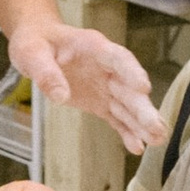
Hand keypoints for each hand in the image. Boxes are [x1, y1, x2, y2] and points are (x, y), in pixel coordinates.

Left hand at [8, 16, 164, 155]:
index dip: (131, 72)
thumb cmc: (35, 42)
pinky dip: (126, 132)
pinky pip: (116, 118)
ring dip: (142, 123)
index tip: (144, 87)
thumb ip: (46, 73)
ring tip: (157, 140)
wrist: (37, 46)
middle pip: (128, 88)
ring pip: (127, 106)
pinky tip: (138, 147)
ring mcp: (106, 86)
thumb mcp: (31, 53)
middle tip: (157, 127)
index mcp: (94, 47)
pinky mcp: (100, 102)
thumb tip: (60, 96)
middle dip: (142, 108)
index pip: (118, 58)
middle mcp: (106, 67)